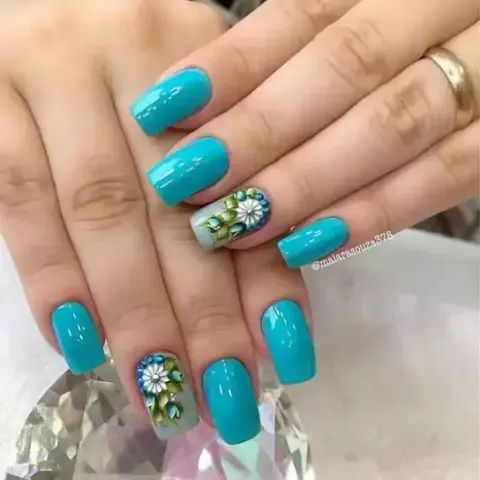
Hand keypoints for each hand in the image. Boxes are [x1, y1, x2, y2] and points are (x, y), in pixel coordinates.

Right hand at [0, 0, 313, 445]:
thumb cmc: (137, 58)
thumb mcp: (200, 102)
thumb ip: (231, 179)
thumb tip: (256, 298)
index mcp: (209, 62)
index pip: (250, 191)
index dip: (266, 281)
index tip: (284, 359)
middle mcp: (134, 57)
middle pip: (177, 213)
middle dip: (203, 317)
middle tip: (224, 399)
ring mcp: (52, 72)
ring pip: (102, 215)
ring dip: (135, 314)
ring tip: (160, 392)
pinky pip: (18, 198)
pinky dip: (51, 276)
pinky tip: (80, 342)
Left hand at [132, 0, 478, 266]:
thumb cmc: (406, 45)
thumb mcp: (357, 28)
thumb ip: (293, 61)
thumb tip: (196, 115)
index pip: (301, 16)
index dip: (229, 67)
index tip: (159, 111)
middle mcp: (438, 12)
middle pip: (342, 69)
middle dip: (258, 131)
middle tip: (185, 183)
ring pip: (392, 125)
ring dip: (305, 182)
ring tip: (234, 225)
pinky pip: (447, 176)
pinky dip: (375, 212)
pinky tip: (306, 246)